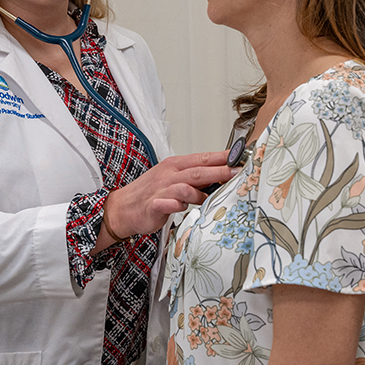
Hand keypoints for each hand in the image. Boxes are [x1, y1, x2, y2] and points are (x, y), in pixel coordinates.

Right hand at [104, 151, 235, 238]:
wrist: (123, 207)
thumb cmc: (151, 192)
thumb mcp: (175, 180)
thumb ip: (196, 179)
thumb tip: (222, 178)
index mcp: (176, 165)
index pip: (203, 158)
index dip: (222, 158)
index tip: (241, 157)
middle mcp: (169, 174)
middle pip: (199, 171)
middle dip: (220, 171)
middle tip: (238, 172)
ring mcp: (161, 189)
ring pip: (185, 187)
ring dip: (200, 194)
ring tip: (209, 199)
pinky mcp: (153, 205)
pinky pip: (167, 204)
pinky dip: (175, 205)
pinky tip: (180, 207)